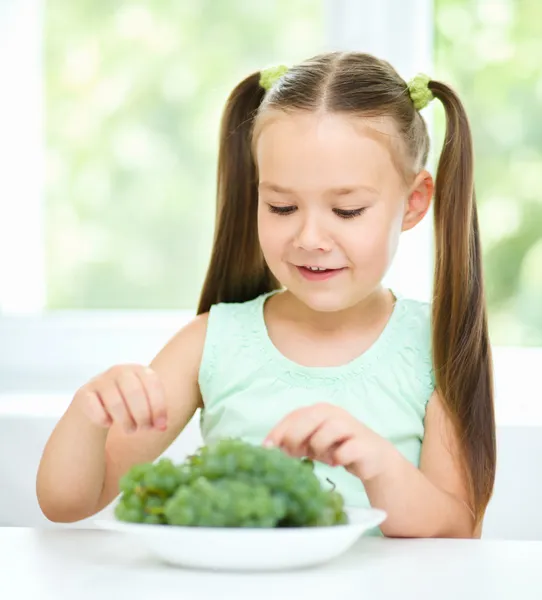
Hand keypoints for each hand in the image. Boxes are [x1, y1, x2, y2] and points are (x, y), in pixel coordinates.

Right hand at [73, 364, 167, 433]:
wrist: (96, 406)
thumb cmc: (128, 406)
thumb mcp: (145, 406)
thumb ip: (156, 416)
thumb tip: (162, 426)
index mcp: (139, 370)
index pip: (153, 383)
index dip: (159, 406)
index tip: (161, 425)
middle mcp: (120, 371)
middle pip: (134, 391)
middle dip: (143, 415)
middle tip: (144, 428)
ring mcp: (100, 380)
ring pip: (115, 402)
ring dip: (126, 421)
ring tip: (131, 430)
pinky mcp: (83, 393)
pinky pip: (94, 407)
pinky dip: (103, 419)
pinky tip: (108, 423)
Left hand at [264, 403, 394, 480]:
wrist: (372, 458)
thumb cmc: (336, 448)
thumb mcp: (311, 444)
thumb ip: (293, 442)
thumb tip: (268, 448)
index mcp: (319, 410)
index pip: (294, 415)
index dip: (279, 430)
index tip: (266, 447)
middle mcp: (334, 413)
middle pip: (308, 419)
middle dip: (295, 438)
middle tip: (295, 454)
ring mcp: (350, 426)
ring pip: (324, 434)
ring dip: (319, 449)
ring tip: (324, 457)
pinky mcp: (362, 443)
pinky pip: (343, 452)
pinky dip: (337, 459)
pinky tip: (339, 461)